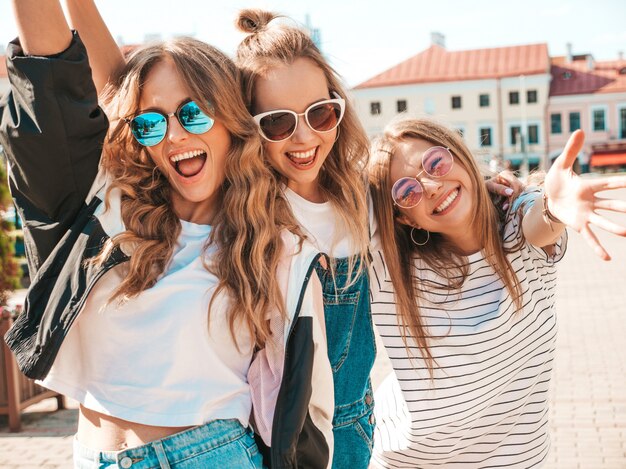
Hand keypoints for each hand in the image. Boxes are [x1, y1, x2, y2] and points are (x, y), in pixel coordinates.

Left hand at [545, 130, 625, 259]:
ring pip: (603, 222)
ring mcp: (586, 215)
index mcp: (588, 186)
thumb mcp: (560, 165)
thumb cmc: (556, 180)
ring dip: (615, 228)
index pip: (607, 183)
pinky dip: (598, 248)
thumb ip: (571, 151)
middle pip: (611, 204)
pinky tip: (607, 258)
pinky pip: (589, 238)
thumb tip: (579, 130)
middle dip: (624, 207)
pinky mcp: (578, 225)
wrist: (546, 198)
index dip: (620, 182)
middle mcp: (591, 202)